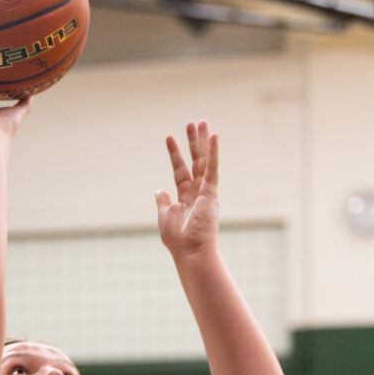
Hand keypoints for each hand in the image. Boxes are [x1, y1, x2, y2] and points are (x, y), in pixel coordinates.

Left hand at [155, 121, 219, 258]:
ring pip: (204, 161)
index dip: (175, 154)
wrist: (190, 252)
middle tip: (193, 123)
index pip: (180, 170)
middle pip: (195, 161)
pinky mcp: (212, 193)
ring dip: (202, 141)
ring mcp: (206, 191)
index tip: (169, 137)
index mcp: (185, 197)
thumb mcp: (165, 216)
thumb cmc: (177, 239)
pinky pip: (213, 169)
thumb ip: (163, 202)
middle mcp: (198, 192)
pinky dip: (214, 152)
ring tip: (201, 122)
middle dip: (193, 142)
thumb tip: (159, 190)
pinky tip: (214, 136)